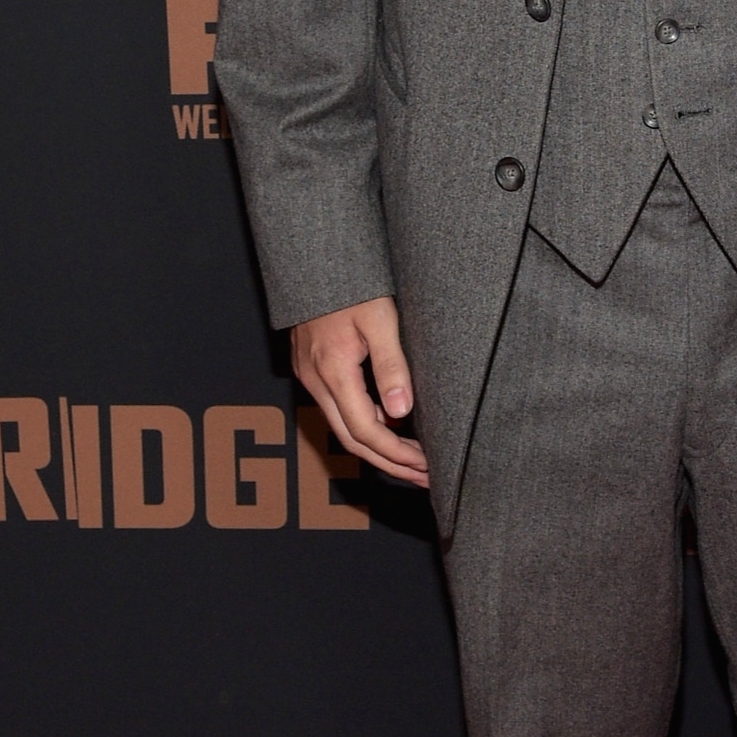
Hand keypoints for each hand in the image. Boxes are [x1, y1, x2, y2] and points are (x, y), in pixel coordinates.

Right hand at [292, 296, 429, 489]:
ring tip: (414, 460)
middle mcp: (315, 379)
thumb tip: (402, 413)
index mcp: (332, 370)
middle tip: (425, 476)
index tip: (426, 465)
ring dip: (379, 447)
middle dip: (389, 462)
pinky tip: (392, 426)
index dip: (396, 454)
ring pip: (343, 426)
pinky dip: (365, 425)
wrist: (316, 260)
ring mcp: (310, 374)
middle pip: (352, 439)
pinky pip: (337, 408)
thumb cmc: (353, 283)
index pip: (366, 431)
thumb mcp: (381, 319)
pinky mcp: (312, 367)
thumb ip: (391, 366)